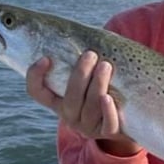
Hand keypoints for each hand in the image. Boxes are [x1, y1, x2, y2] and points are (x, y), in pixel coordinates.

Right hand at [26, 52, 140, 156]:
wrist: (128, 117)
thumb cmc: (103, 86)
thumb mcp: (87, 76)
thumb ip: (79, 60)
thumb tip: (75, 31)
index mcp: (59, 101)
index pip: (37, 93)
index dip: (35, 77)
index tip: (45, 58)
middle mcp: (70, 116)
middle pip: (70, 99)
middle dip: (80, 75)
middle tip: (91, 54)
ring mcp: (89, 126)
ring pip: (90, 108)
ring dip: (97, 85)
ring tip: (106, 65)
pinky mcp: (108, 132)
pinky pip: (108, 124)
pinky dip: (107, 110)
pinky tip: (108, 97)